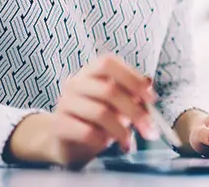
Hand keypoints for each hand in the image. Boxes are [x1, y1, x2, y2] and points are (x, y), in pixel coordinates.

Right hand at [6, 54, 159, 168]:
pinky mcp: (57, 125)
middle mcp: (75, 83)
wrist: (65, 142)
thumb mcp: (118, 105)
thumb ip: (132, 94)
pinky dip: (101, 140)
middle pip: (109, 90)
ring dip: (121, 130)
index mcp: (90, 71)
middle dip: (135, 111)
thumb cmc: (96, 119)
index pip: (109, 63)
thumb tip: (148, 82)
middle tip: (150, 130)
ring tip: (128, 142)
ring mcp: (64, 103)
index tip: (151, 98)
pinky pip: (86, 132)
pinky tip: (105, 144)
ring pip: (100, 113)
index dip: (132, 78)